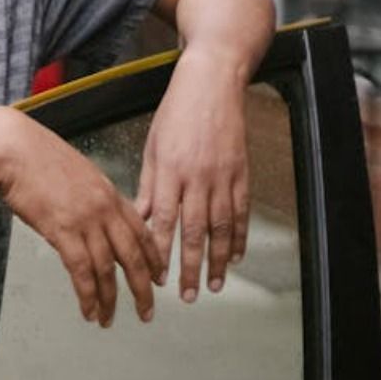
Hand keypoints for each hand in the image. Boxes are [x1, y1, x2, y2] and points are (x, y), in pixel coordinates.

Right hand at [0, 110, 162, 326]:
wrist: (13, 149)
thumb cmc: (35, 157)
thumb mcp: (76, 172)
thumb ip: (89, 196)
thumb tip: (88, 217)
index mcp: (110, 193)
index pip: (141, 232)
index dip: (152, 258)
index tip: (158, 277)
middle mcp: (104, 209)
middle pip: (133, 256)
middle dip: (142, 288)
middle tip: (147, 311)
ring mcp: (86, 221)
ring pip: (108, 269)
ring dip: (110, 299)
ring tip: (108, 319)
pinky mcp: (63, 231)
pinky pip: (81, 271)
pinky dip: (87, 295)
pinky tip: (88, 310)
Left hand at [136, 48, 251, 302]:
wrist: (212, 84)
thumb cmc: (175, 114)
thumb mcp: (152, 147)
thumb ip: (148, 186)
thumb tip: (138, 219)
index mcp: (169, 171)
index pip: (162, 220)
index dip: (160, 251)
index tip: (155, 276)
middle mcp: (197, 177)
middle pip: (194, 231)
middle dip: (191, 266)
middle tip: (188, 296)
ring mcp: (223, 175)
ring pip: (222, 226)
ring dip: (219, 260)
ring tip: (215, 285)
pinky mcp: (242, 172)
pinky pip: (241, 211)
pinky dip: (240, 235)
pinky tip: (237, 256)